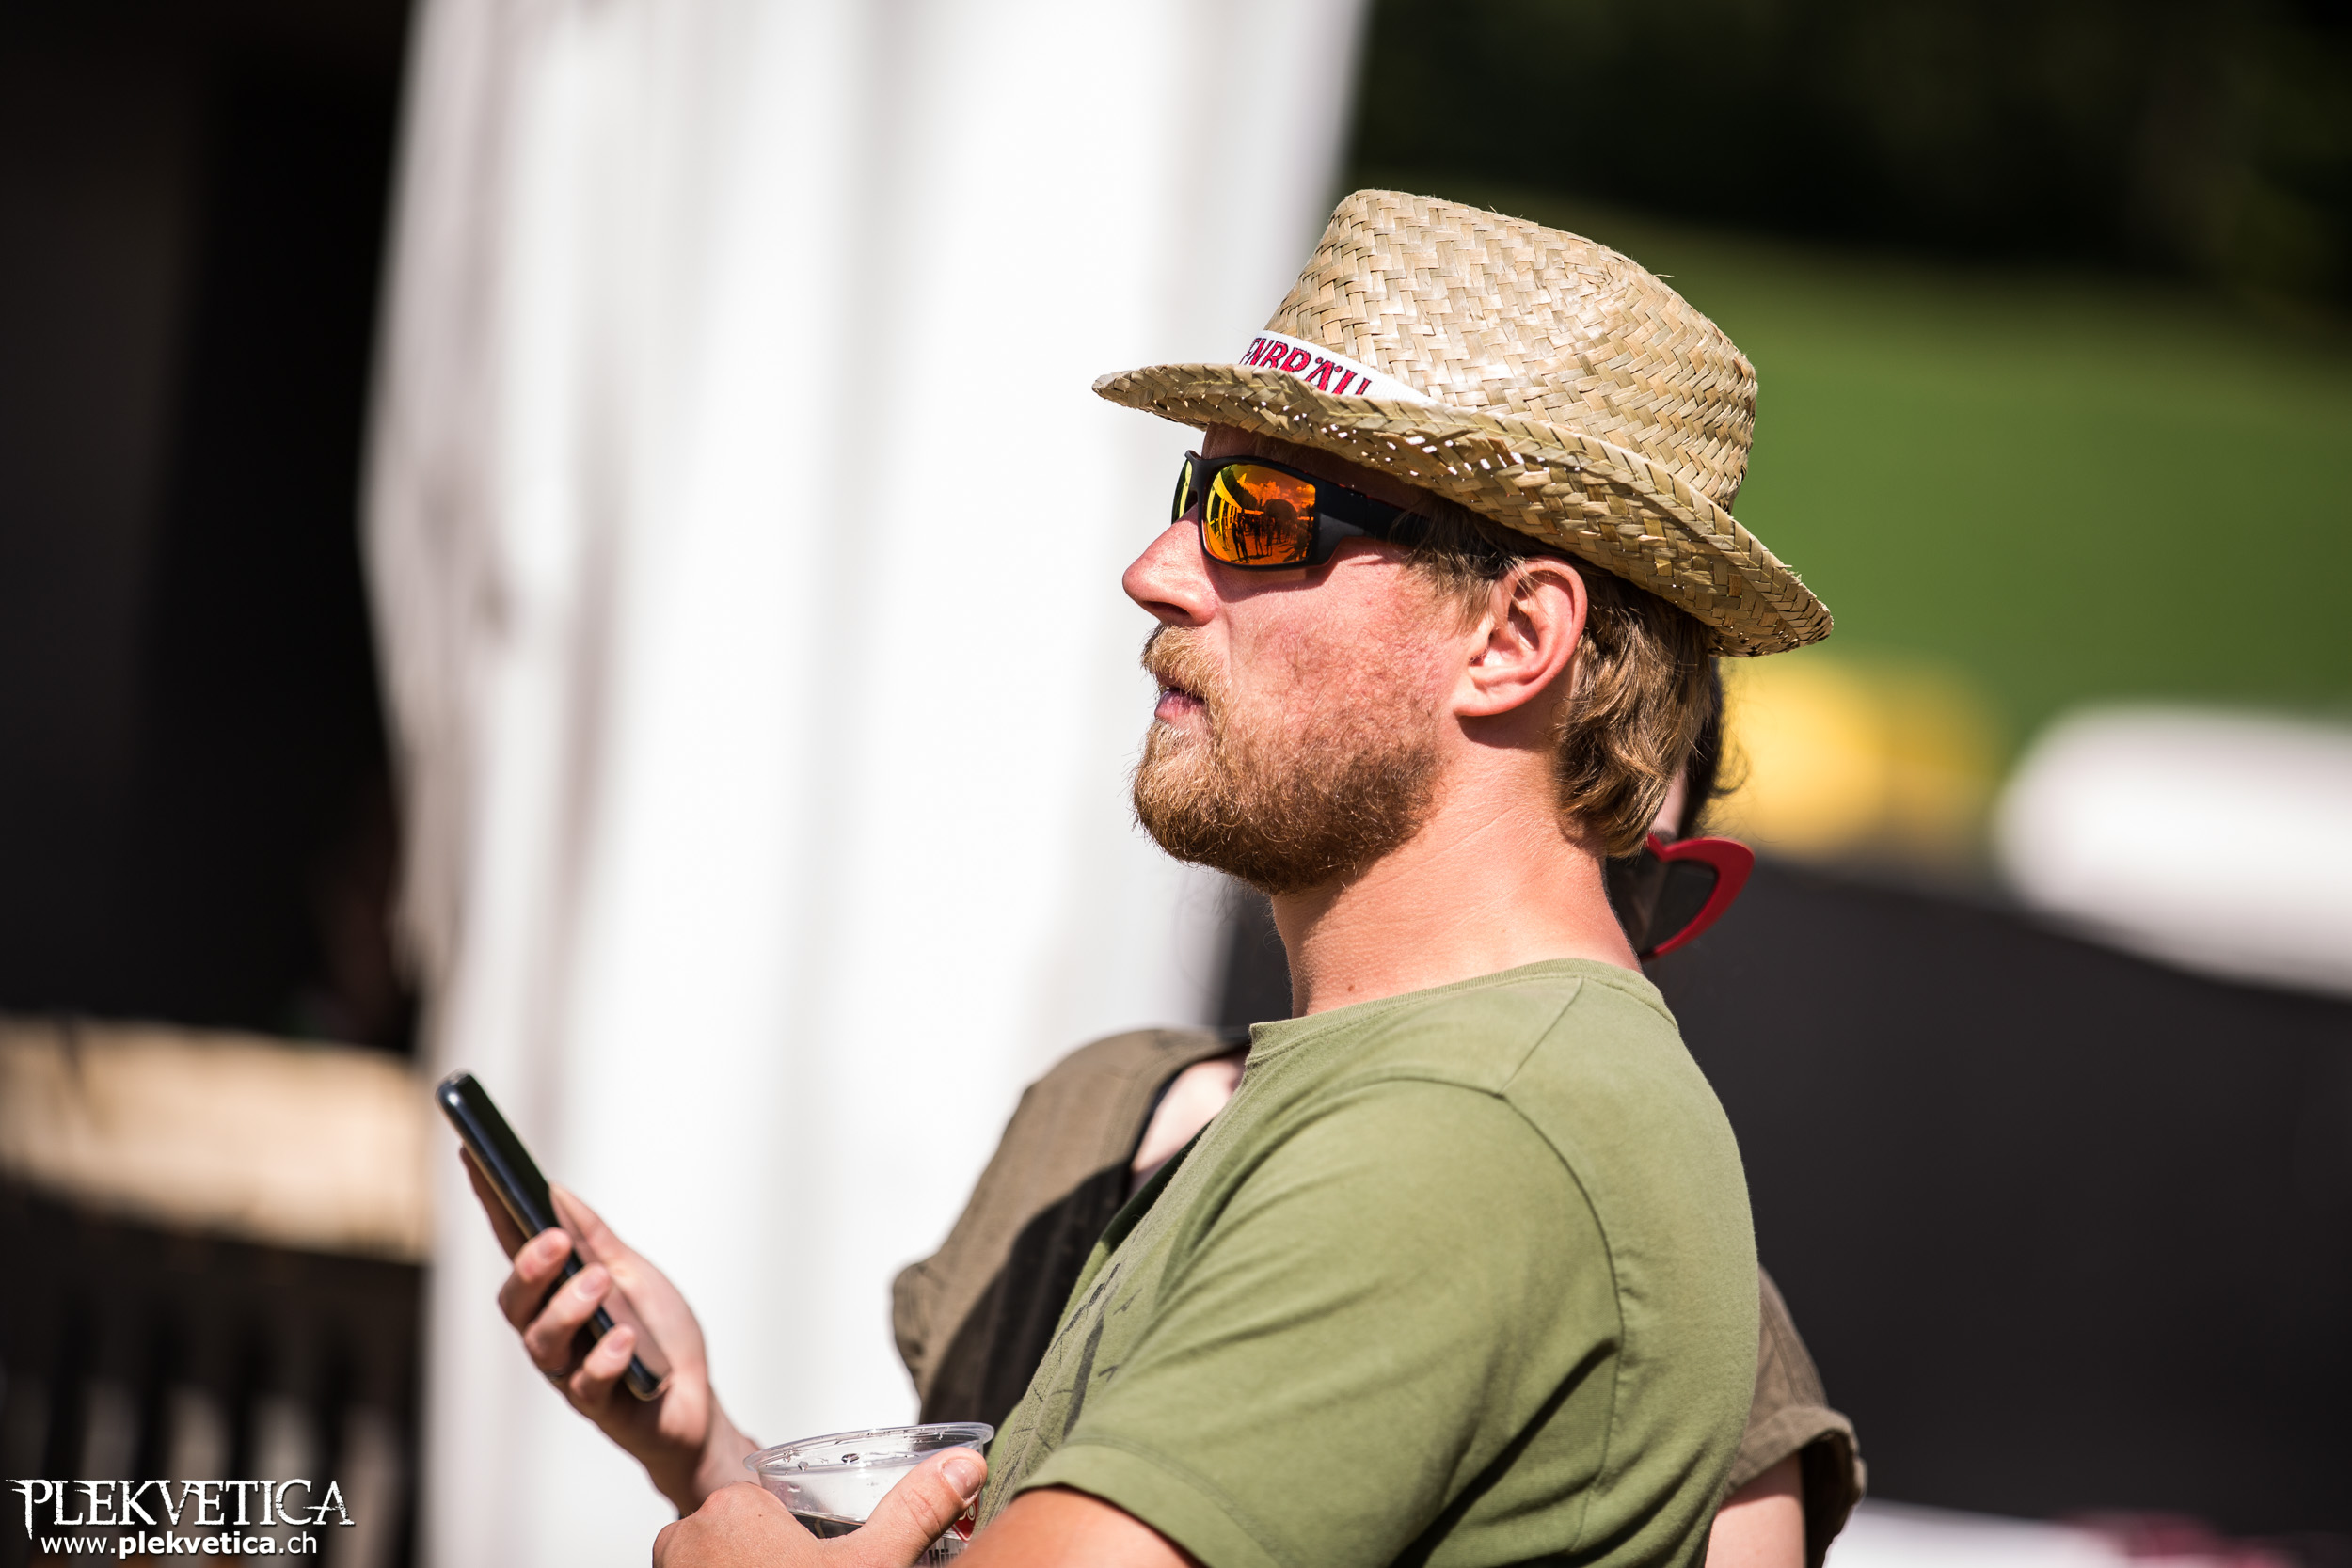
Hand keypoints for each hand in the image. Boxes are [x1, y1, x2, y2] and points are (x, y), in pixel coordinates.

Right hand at [465, 1150, 755, 1511]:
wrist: (693, 1403)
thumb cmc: (657, 1337)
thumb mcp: (632, 1273)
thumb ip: (594, 1239)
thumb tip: (553, 1191)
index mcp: (554, 1294)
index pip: (513, 1243)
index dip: (490, 1202)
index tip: (474, 1154)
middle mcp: (551, 1332)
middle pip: (515, 1302)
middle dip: (530, 1268)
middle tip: (556, 1240)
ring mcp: (570, 1372)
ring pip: (543, 1343)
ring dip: (568, 1308)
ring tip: (599, 1284)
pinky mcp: (598, 1405)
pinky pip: (588, 1384)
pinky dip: (606, 1358)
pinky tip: (625, 1339)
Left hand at [652, 1450, 985, 1567]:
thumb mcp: (875, 1564)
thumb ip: (917, 1509)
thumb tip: (964, 1464)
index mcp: (733, 1507)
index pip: (770, 1503)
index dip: (799, 1536)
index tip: (817, 1563)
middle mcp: (685, 1534)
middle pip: (741, 1534)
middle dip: (771, 1560)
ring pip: (717, 1563)